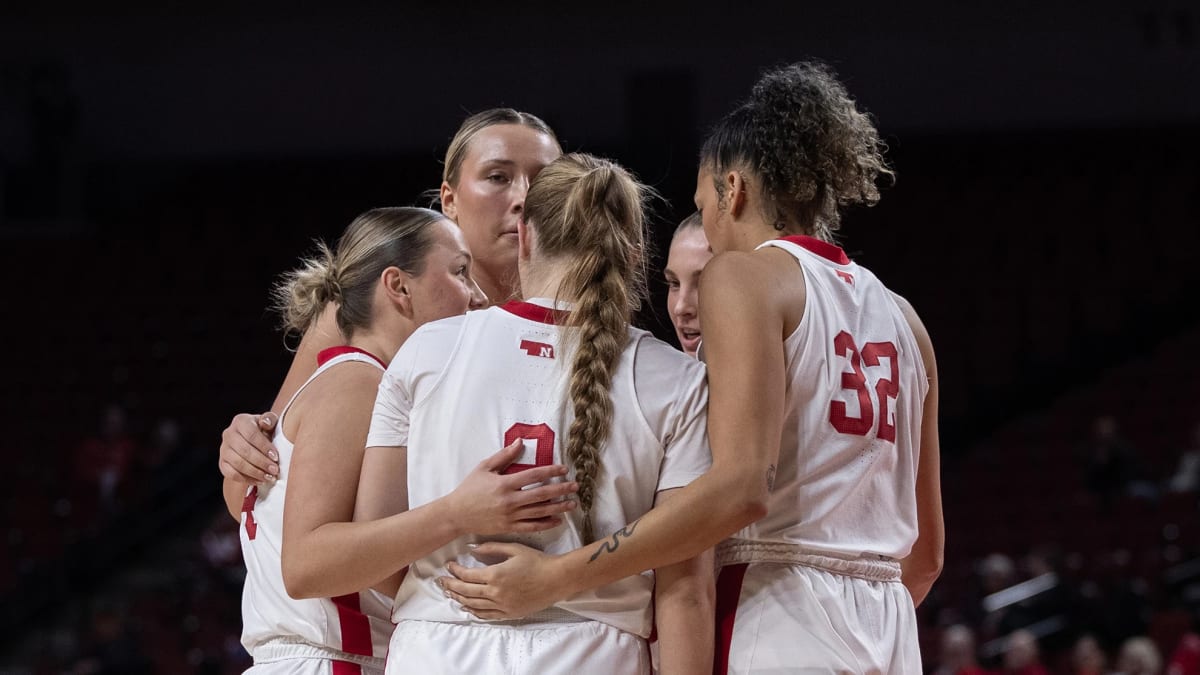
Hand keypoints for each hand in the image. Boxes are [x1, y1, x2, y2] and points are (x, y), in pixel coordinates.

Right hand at [218, 412, 279, 484]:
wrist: (252, 441)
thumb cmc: (264, 430)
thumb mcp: (270, 422)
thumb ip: (269, 419)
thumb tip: (265, 423)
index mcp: (241, 421)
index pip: (251, 434)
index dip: (264, 447)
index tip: (276, 457)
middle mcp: (229, 434)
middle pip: (244, 450)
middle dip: (262, 462)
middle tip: (275, 470)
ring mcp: (223, 449)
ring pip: (237, 463)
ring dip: (255, 472)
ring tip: (269, 477)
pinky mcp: (222, 463)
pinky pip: (231, 474)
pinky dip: (246, 479)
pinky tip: (259, 481)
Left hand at [438, 542, 568, 619]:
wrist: (556, 579)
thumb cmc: (537, 561)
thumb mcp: (514, 548)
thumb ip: (491, 548)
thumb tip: (471, 549)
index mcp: (495, 575)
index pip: (467, 575)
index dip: (455, 571)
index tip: (449, 566)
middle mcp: (495, 593)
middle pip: (465, 591)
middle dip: (450, 586)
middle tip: (441, 582)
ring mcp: (502, 605)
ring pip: (473, 605)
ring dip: (459, 599)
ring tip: (450, 594)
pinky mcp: (509, 614)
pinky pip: (486, 615)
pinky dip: (473, 612)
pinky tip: (467, 607)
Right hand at [442, 441, 577, 535]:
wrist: (456, 515)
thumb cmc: (469, 489)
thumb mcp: (484, 468)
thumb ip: (503, 456)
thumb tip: (520, 443)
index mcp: (504, 484)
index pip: (533, 475)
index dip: (551, 471)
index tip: (564, 469)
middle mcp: (510, 500)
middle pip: (541, 494)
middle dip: (561, 489)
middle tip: (575, 486)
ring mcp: (510, 516)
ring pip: (540, 512)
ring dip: (558, 507)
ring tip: (572, 503)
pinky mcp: (509, 528)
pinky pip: (531, 527)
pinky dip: (546, 524)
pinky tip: (558, 520)